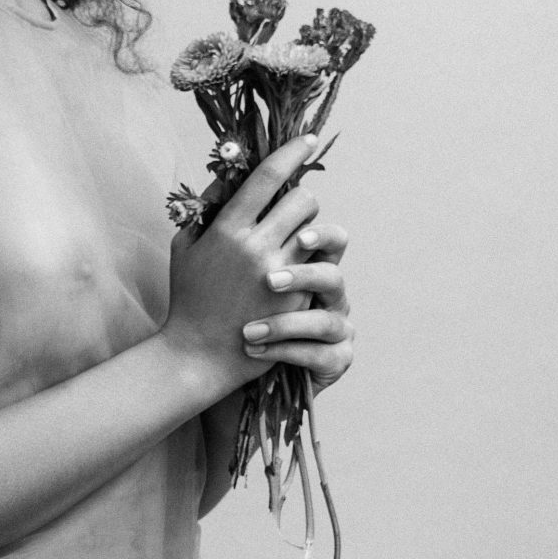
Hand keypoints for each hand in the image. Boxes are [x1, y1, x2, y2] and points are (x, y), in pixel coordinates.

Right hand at [164, 136, 326, 392]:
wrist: (199, 354)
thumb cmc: (189, 298)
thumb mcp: (184, 248)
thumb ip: (206, 210)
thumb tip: (229, 177)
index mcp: (227, 229)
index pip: (268, 177)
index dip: (291, 153)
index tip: (306, 141)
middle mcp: (257, 247)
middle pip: (302, 199)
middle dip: (301, 200)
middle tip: (289, 214)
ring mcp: (281, 273)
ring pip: (316, 230)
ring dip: (308, 230)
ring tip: (293, 243)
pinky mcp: (298, 297)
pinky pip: (318, 263)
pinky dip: (310, 260)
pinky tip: (296, 271)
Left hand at [241, 219, 354, 390]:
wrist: (237, 362)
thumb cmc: (238, 311)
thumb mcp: (237, 273)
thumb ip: (241, 238)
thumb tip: (220, 196)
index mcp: (311, 269)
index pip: (328, 242)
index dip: (319, 235)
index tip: (297, 237)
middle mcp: (329, 297)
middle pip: (333, 277)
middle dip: (304, 276)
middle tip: (270, 282)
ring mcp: (337, 329)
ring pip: (325, 322)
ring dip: (285, 324)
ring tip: (249, 331)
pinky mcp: (335, 360)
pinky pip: (317, 356)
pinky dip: (283, 353)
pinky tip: (252, 351)